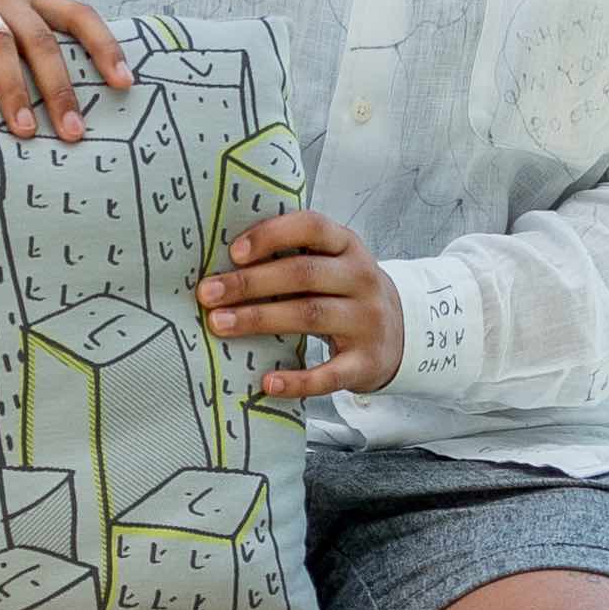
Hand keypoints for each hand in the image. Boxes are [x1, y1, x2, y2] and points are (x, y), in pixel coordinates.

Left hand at [198, 208, 399, 399]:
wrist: (401, 333)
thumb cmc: (345, 292)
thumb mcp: (332, 263)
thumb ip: (294, 255)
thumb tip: (225, 262)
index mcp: (348, 246)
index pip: (312, 227)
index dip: (272, 235)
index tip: (233, 252)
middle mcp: (362, 278)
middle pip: (303, 274)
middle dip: (250, 283)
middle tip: (207, 294)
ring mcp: (367, 321)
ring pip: (310, 315)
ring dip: (259, 319)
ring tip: (219, 324)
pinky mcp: (365, 362)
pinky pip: (329, 373)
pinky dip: (297, 380)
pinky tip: (267, 382)